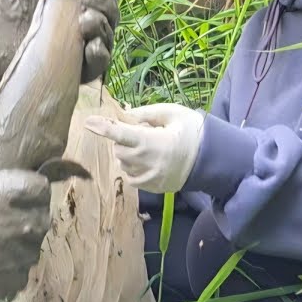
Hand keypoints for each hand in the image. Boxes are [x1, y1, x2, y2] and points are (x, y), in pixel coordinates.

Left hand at [0, 0, 119, 96]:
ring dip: (103, 26)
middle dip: (105, 3)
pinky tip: (91, 46)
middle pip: (110, 10)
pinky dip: (100, 54)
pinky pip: (97, 64)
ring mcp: (77, 45)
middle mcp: (79, 18)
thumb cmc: (0, 8)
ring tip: (85, 21)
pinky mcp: (72, 69)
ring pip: (107, 35)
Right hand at [0, 168, 51, 301]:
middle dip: (25, 213)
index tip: (13, 192)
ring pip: (34, 242)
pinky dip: (10, 263)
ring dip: (19, 239)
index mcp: (7, 196)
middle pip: (41, 214)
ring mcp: (21, 257)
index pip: (41, 187)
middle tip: (0, 217)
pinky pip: (22, 266)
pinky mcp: (15, 282)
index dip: (27, 188)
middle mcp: (21, 226)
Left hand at [84, 103, 204, 193]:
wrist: (212, 160)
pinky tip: (151, 160)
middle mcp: (148, 163)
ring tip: (152, 147)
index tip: (88, 122)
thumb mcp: (173, 113)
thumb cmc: (192, 131)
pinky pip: (131, 176)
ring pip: (124, 164)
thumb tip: (123, 114)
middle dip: (123, 140)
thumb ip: (146, 112)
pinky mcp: (151, 188)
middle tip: (144, 133)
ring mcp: (149, 178)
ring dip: (129, 153)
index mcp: (153, 142)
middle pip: (119, 150)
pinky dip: (134, 166)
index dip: (103, 128)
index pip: (121, 134)